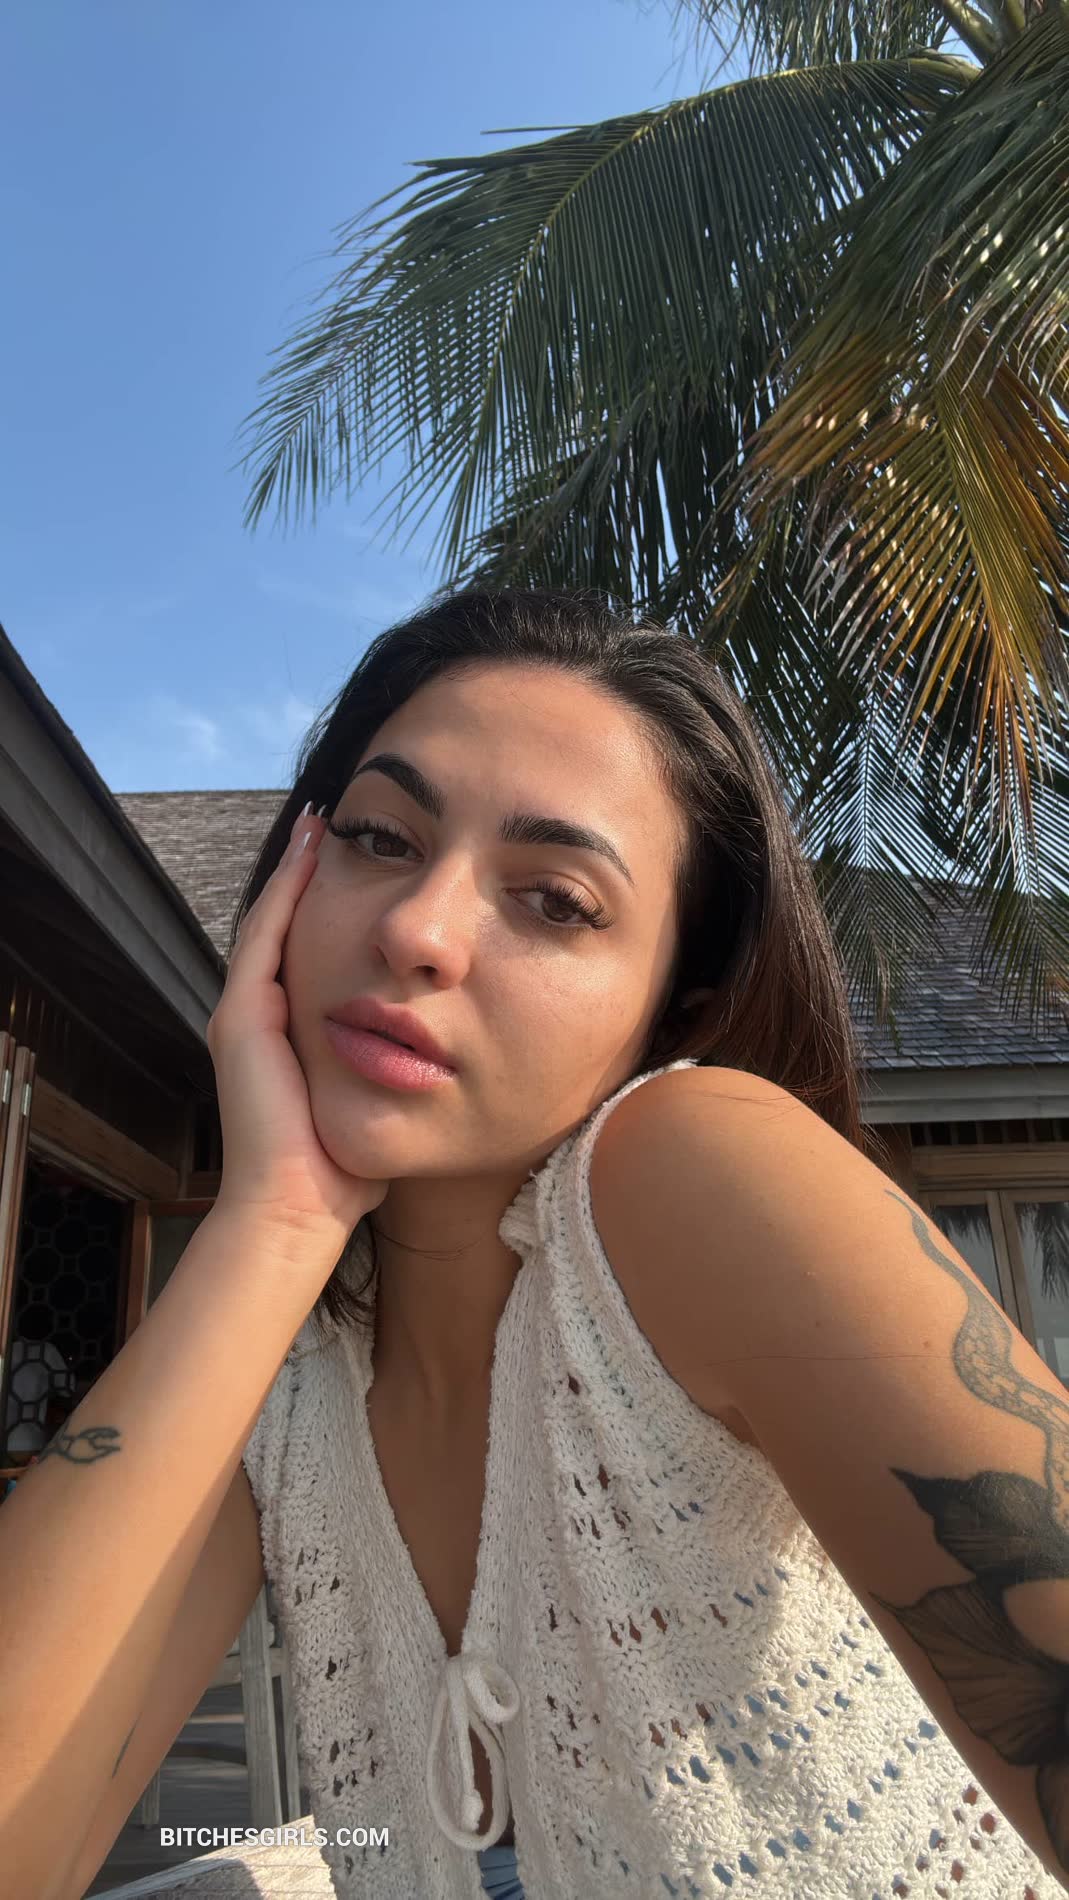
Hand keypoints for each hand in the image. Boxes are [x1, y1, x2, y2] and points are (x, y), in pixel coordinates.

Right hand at [206, 804, 388, 1259]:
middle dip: (309, 874)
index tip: (363, 860)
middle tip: (331, 820)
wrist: (300, 1210)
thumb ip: (397, 1066)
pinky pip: (266, 937)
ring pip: (272, 921)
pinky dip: (287, 891)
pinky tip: (311, 851)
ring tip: (320, 820)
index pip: (312, 951)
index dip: (330, 906)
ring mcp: (245, 1014)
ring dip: (296, 869)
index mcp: (292, 1035)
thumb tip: (444, 1050)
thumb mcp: (381, 1097)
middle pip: (287, 926)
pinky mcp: (242, 1017)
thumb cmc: (347, 1170)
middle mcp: (261, 1017)